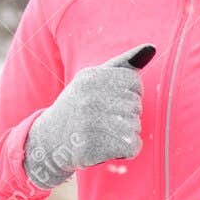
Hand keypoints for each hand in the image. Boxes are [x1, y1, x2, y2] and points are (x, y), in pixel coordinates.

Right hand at [23, 43, 152, 189]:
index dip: (127, 94)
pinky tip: (107, 147)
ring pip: (135, 126)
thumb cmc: (77, 107)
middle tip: (100, 121)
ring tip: (102, 134)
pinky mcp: (94, 146)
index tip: (108, 102)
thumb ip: (123, 64)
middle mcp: (90, 96)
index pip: (133, 82)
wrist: (48, 141)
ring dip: (124, 134)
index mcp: (90, 77)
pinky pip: (132, 146)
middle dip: (125, 116)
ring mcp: (91, 121)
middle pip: (136, 105)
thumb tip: (152, 48)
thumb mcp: (92, 80)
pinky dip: (125, 151)